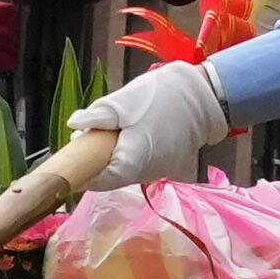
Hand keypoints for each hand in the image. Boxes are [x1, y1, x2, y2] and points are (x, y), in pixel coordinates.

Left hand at [85, 61, 228, 187]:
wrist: (206, 97)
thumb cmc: (164, 97)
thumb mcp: (126, 101)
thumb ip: (99, 116)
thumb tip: (73, 124)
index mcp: (130, 164)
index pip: (95, 180)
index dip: (80, 168)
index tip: (73, 150)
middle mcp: (143, 175)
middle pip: (109, 176)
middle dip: (97, 157)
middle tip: (92, 132)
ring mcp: (156, 172)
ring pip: (124, 169)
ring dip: (114, 154)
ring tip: (113, 128)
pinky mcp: (165, 165)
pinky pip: (139, 163)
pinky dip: (130, 152)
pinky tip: (131, 132)